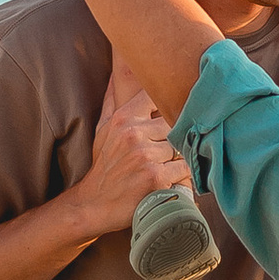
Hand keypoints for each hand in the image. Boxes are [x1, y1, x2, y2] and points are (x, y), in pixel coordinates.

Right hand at [74, 85, 188, 231]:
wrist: (94, 204)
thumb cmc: (104, 166)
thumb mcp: (103, 131)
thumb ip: (112, 101)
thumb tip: (115, 74)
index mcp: (124, 119)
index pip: (158, 97)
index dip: (170, 102)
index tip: (176, 107)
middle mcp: (134, 134)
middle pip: (175, 124)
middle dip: (176, 137)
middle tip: (171, 149)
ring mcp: (145, 155)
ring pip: (181, 147)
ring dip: (180, 157)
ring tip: (168, 166)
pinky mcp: (156, 177)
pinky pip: (184, 169)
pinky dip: (182, 175)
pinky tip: (172, 179)